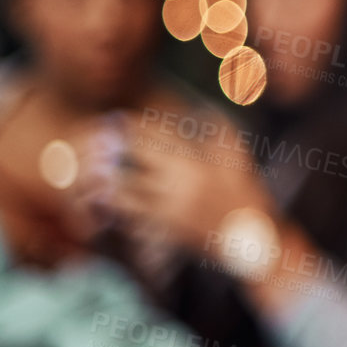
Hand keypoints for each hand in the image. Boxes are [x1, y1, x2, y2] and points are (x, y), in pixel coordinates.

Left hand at [110, 128, 271, 253]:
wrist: (252, 239)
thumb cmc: (246, 193)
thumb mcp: (239, 157)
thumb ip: (221, 129)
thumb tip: (202, 107)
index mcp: (198, 161)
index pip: (157, 135)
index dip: (133, 125)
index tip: (116, 119)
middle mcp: (181, 182)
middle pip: (137, 156)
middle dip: (115, 145)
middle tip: (97, 138)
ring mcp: (172, 206)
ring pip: (127, 187)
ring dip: (108, 176)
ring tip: (94, 168)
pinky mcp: (166, 227)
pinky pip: (133, 214)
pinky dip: (117, 205)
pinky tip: (104, 198)